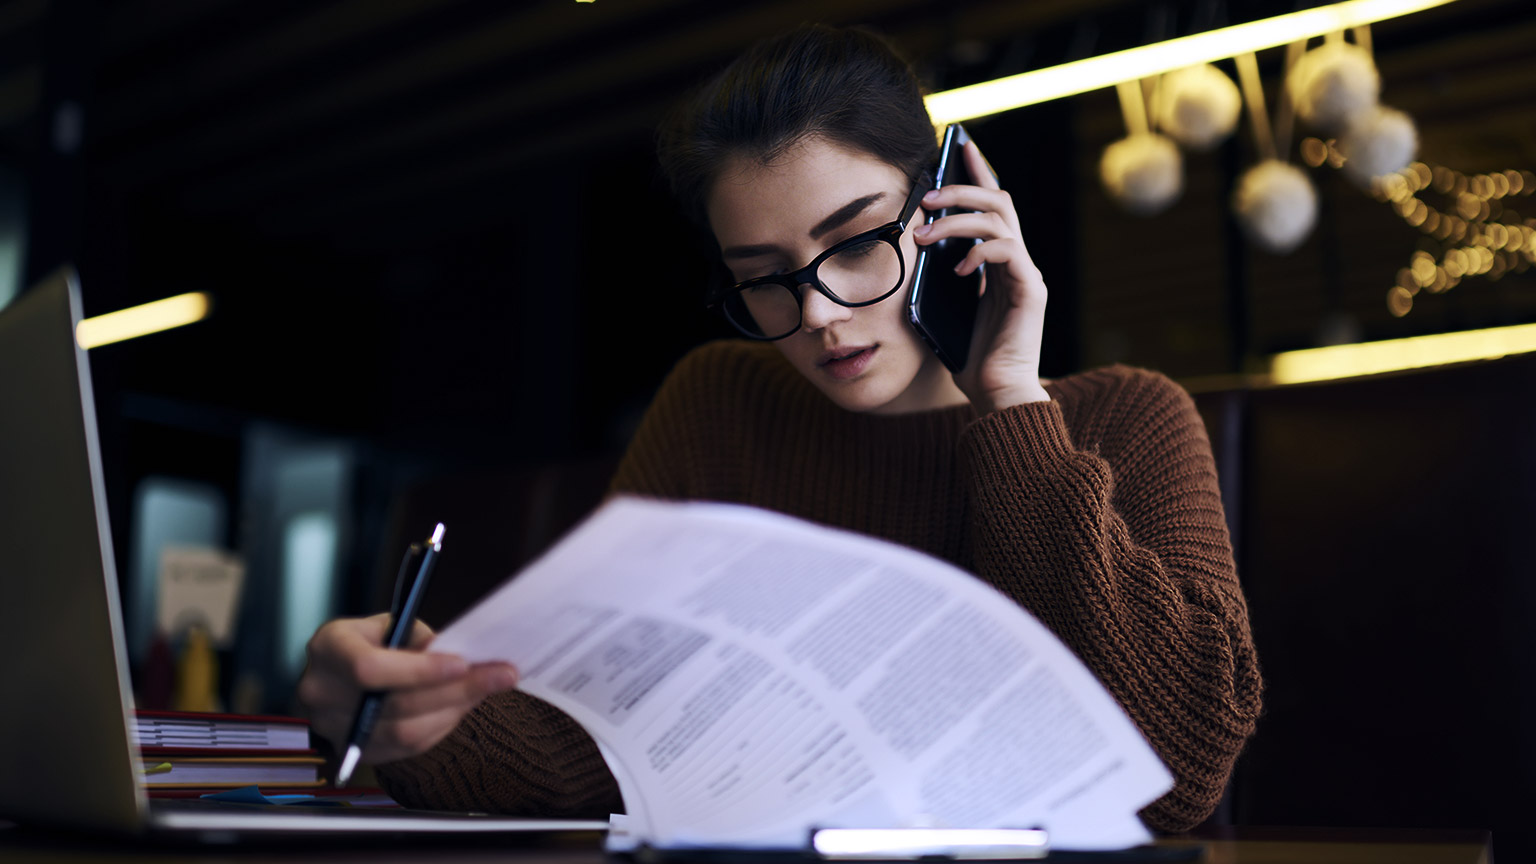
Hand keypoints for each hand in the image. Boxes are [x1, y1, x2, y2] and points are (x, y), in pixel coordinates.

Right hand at [298, 613, 519, 764]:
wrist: (342, 669)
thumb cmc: (373, 640)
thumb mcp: (392, 624)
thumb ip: (421, 641)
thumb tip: (464, 659)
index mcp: (328, 648)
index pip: (369, 668)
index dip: (418, 671)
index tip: (463, 664)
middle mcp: (321, 692)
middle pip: (396, 705)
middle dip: (457, 690)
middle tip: (502, 675)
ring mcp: (334, 727)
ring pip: (405, 732)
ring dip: (456, 710)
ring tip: (489, 688)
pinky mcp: (356, 750)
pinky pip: (407, 748)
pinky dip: (442, 726)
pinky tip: (465, 706)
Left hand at [913, 141, 1050, 413]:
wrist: (996, 396)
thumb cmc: (970, 358)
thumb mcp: (945, 308)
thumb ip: (939, 276)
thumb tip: (917, 244)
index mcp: (1000, 263)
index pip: (993, 205)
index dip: (979, 171)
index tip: (960, 145)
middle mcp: (1019, 263)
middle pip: (999, 201)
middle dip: (962, 188)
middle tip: (927, 195)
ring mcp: (1027, 275)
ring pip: (1001, 220)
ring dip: (959, 220)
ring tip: (925, 236)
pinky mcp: (1031, 291)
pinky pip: (1008, 252)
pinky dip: (979, 252)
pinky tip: (957, 269)